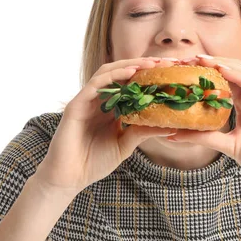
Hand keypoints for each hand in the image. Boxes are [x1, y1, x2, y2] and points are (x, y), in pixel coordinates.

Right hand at [34, 57, 178, 196]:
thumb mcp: (125, 144)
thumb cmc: (94, 163)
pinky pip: (95, 84)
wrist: (68, 178)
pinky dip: (113, 75)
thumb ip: (143, 132)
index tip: (170, 71)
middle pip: (121, 73)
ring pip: (108, 73)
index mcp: (110, 108)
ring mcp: (87, 100)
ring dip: (130, 65)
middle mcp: (99, 100)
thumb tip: (171, 125)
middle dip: (143, 64)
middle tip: (166, 62)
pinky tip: (131, 72)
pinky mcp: (76, 105)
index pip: (131, 84)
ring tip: (151, 63)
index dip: (149, 75)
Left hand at [167, 55, 240, 204]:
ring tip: (203, 59)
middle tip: (188, 58)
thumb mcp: (227, 146)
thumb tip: (172, 134)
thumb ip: (204, 137)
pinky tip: (224, 71)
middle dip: (212, 63)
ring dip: (224, 64)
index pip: (224, 80)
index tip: (183, 67)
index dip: (205, 71)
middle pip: (234, 71)